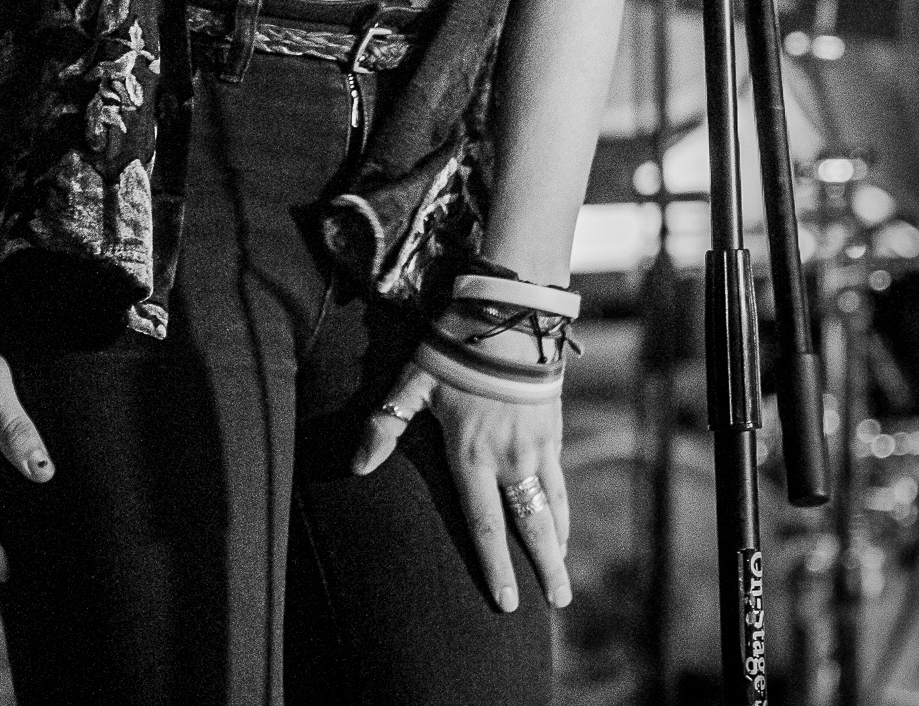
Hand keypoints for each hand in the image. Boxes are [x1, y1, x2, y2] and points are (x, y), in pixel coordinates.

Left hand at [353, 363, 571, 612]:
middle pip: (530, 524)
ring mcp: (536, 444)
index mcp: (471, 455)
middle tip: (557, 602)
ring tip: (561, 573)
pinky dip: (562, 508)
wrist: (509, 315)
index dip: (495, 566)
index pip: (484, 524)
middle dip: (544, 567)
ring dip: (558, 542)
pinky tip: (561, 523)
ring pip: (551, 505)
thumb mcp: (413, 383)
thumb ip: (386, 425)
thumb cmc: (455, 349)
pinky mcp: (553, 428)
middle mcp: (508, 458)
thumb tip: (356, 466)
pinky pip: (560, 480)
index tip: (505, 603)